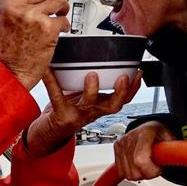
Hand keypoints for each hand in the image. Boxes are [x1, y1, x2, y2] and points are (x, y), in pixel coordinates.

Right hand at [0, 0, 69, 88]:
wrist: (9, 70)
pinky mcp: (45, 29)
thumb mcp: (3, 12)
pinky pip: (64, 18)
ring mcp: (30, 15)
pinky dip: (64, 25)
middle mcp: (14, 3)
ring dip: (63, 7)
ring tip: (57, 15)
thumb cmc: (8, 43)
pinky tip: (56, 31)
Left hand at [23, 69, 142, 155]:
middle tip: (123, 78)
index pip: (123, 99)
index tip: (138, 73)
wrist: (49, 132)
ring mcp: (78, 115)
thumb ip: (93, 80)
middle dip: (121, 92)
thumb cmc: (68, 110)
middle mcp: (92, 111)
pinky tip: (48, 69)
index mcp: (101, 105)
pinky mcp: (61, 115)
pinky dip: (52, 82)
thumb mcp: (86, 96)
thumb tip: (97, 53)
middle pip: (112, 105)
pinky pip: (57, 97)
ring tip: (91, 75)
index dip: (133, 88)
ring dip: (92, 90)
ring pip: (88, 104)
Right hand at [114, 120, 174, 179]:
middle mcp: (130, 137)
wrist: (148, 127)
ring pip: (128, 174)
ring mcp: (121, 143)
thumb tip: (179, 157)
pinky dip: (132, 172)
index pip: (140, 160)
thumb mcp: (171, 138)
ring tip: (147, 164)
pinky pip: (122, 172)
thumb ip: (174, 149)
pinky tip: (138, 164)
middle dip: (148, 174)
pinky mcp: (116, 148)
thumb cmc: (159, 133)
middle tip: (155, 166)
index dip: (151, 170)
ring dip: (140, 174)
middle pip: (134, 171)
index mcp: (145, 133)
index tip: (159, 169)